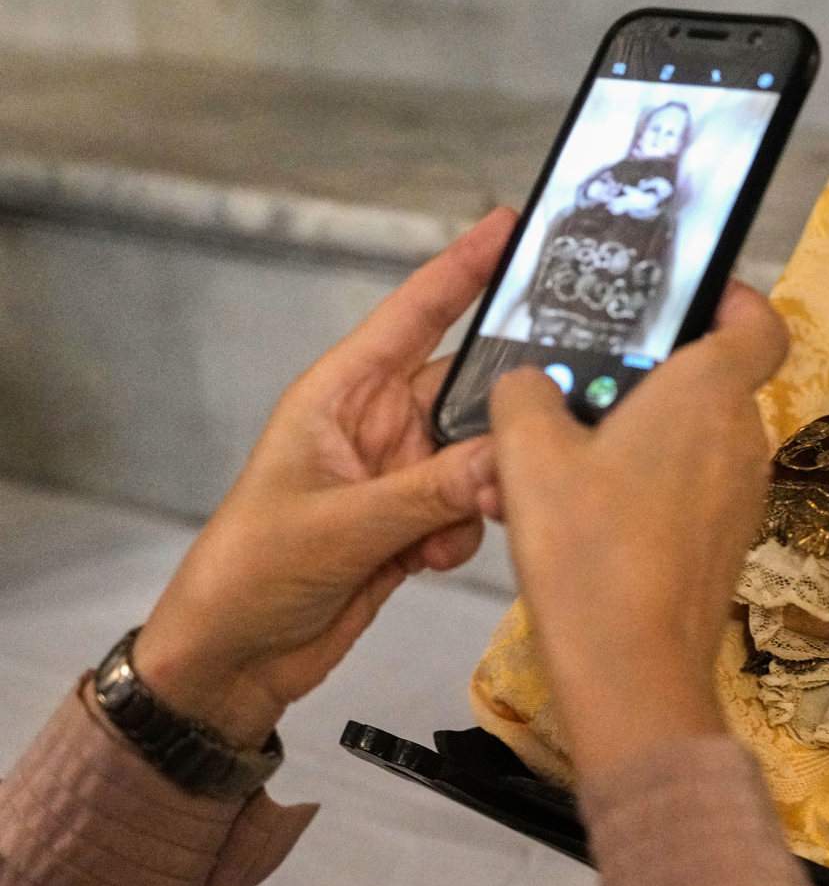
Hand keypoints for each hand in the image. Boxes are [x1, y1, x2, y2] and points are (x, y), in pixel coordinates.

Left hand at [132, 209, 515, 747]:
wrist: (233, 659)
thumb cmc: (249, 573)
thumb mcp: (340, 527)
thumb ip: (430, 492)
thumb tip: (508, 460)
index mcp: (342, 395)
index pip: (414, 313)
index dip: (463, 266)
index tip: (514, 226)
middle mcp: (378, 424)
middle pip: (467, 389)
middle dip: (501, 413)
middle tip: (538, 432)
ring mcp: (400, 474)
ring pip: (481, 454)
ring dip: (483, 488)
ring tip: (455, 526)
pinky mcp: (415, 522)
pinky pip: (473, 505)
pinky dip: (466, 531)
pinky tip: (426, 562)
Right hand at [487, 283, 787, 779]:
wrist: (634, 672)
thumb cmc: (588, 549)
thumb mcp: (527, 458)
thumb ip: (524, 397)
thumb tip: (531, 385)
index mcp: (709, 393)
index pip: (758, 322)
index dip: (732, 299)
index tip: (689, 297)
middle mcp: (743, 436)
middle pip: (710, 381)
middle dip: (650, 377)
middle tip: (582, 384)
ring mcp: (743, 493)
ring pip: (694, 439)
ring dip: (639, 438)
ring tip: (562, 460)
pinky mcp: (730, 541)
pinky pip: (691, 489)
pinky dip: (648, 486)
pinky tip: (584, 517)